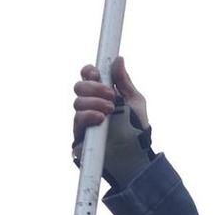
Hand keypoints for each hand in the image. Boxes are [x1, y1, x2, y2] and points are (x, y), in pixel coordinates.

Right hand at [71, 56, 151, 175]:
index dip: (89, 72)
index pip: (88, 76)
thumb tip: (118, 59)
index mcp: (102, 93)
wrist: (136, 155)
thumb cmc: (136, 129)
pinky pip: (77, 121)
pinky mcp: (80, 136)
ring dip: (94, 103)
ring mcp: (84, 120)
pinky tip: (100, 118)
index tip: (98, 74)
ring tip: (111, 110)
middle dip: (93, 88)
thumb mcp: (134, 102)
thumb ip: (124, 82)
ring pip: (77, 103)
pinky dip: (88, 116)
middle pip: (79, 87)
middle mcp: (90, 105)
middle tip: (111, 96)